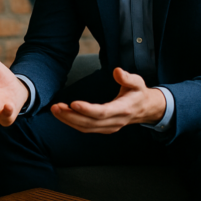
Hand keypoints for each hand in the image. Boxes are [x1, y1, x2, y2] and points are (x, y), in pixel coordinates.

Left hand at [51, 68, 165, 133]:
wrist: (145, 109)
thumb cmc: (138, 92)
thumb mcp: (138, 82)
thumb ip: (127, 77)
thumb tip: (117, 71)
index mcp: (123, 109)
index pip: (103, 112)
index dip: (87, 110)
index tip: (73, 103)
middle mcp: (115, 121)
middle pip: (90, 123)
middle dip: (71, 116)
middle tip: (56, 106)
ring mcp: (109, 127)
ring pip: (86, 128)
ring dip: (69, 120)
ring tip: (55, 109)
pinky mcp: (103, 129)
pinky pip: (86, 129)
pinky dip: (73, 123)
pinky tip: (62, 114)